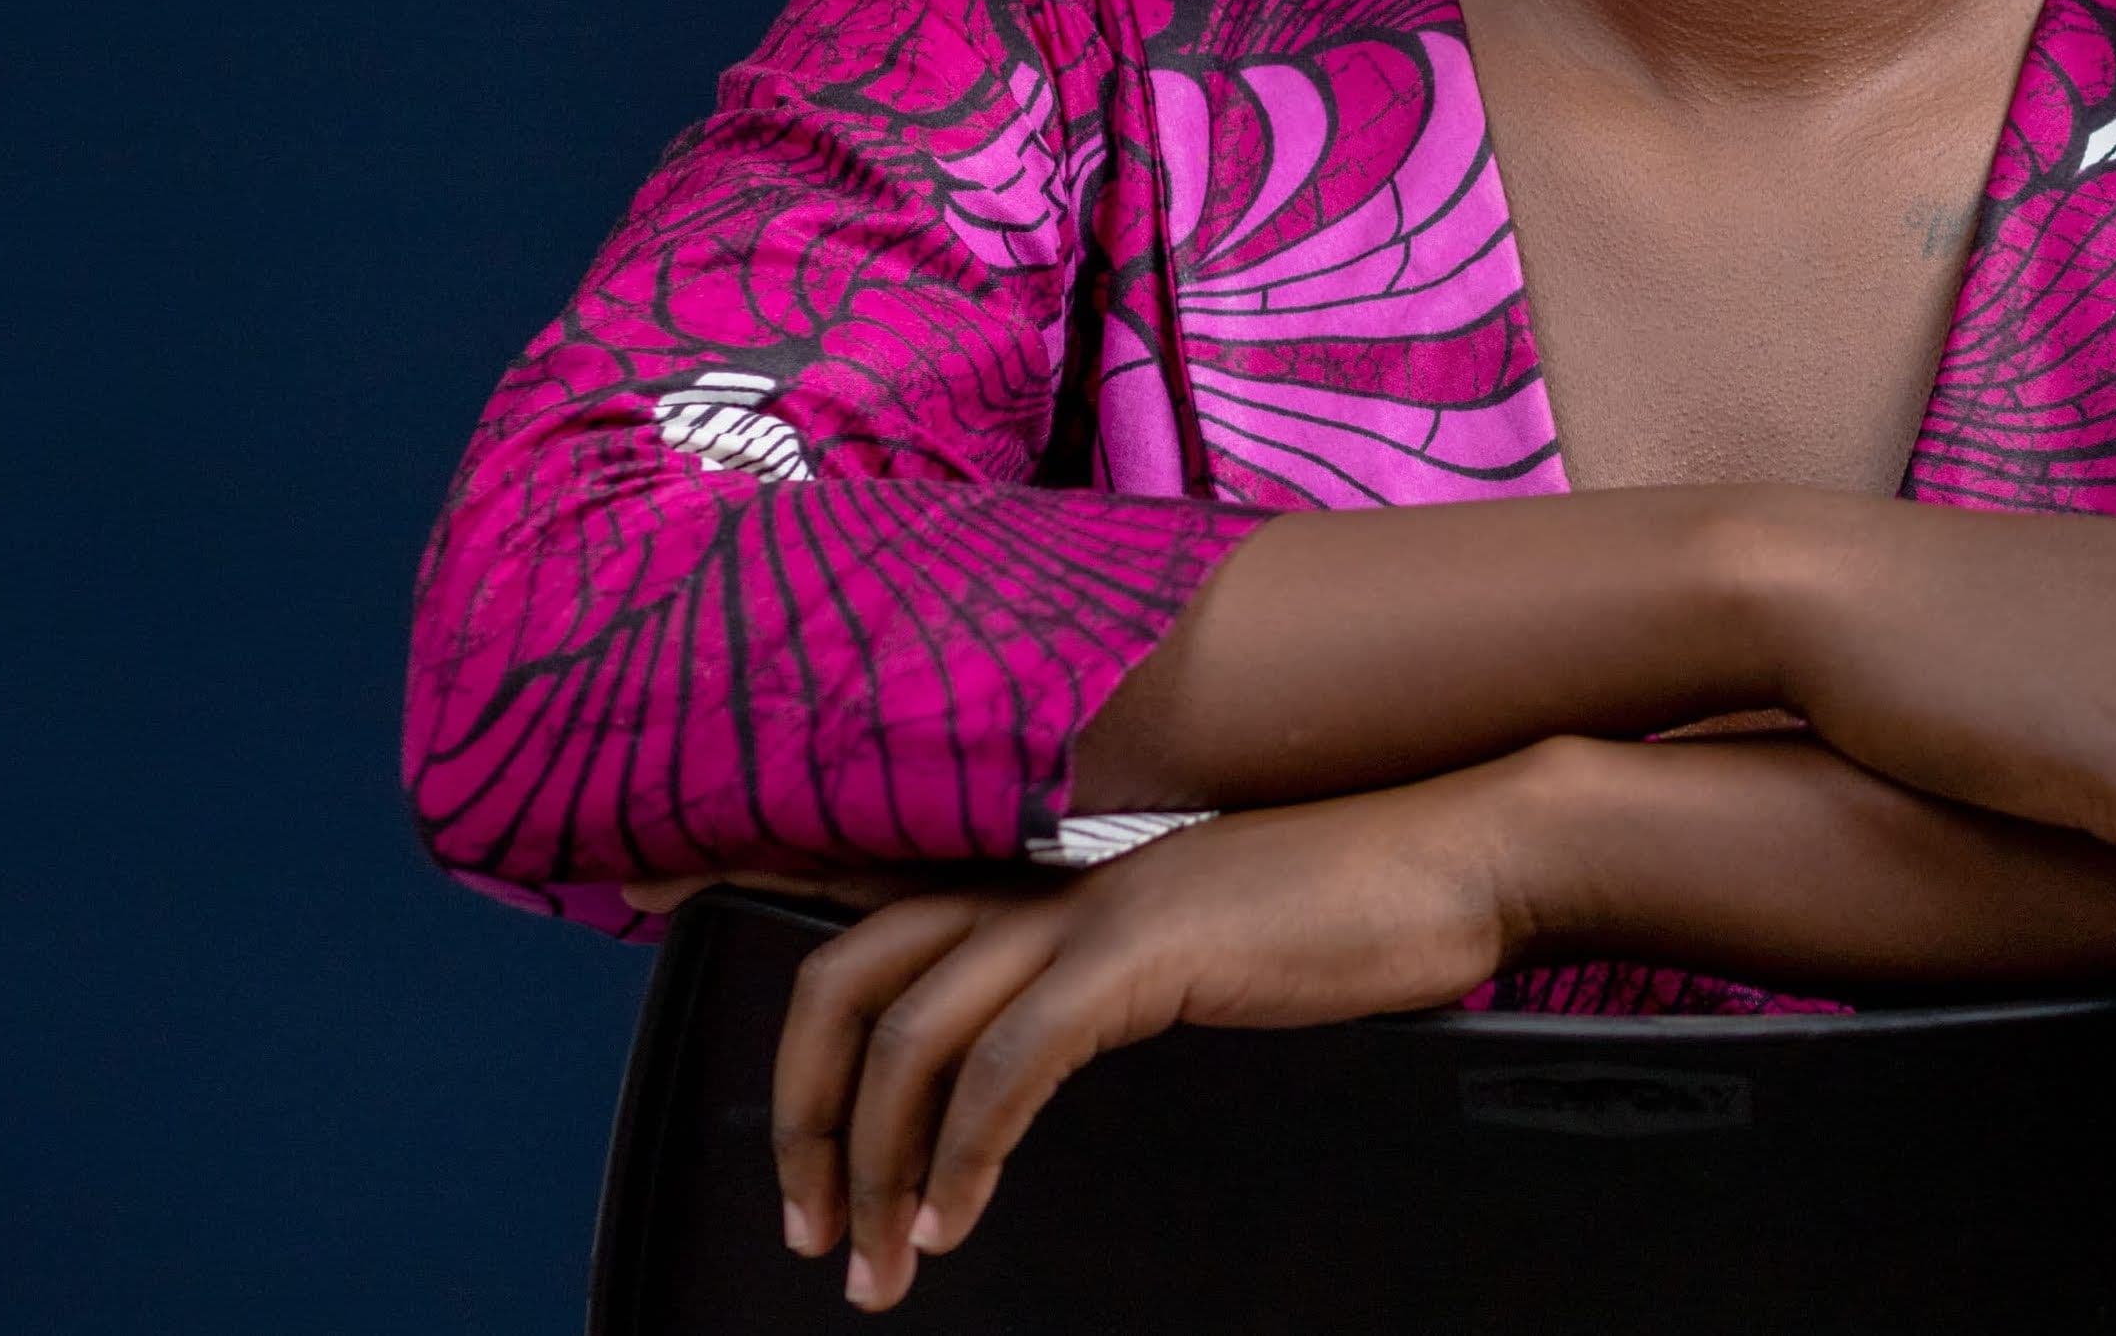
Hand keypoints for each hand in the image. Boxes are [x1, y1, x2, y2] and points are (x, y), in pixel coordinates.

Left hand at [771, 762, 1532, 1311]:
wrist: (1466, 851)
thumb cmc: (1355, 907)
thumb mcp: (1203, 940)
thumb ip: (1110, 976)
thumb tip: (1047, 1053)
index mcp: (1059, 869)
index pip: (876, 885)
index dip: (755, 896)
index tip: (648, 909)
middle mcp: (1053, 872)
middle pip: (851, 968)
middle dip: (804, 1107)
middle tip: (812, 1220)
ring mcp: (1095, 904)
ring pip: (909, 1021)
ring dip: (876, 1159)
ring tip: (879, 1264)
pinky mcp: (1144, 949)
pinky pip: (1009, 1059)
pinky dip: (964, 1150)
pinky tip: (962, 1217)